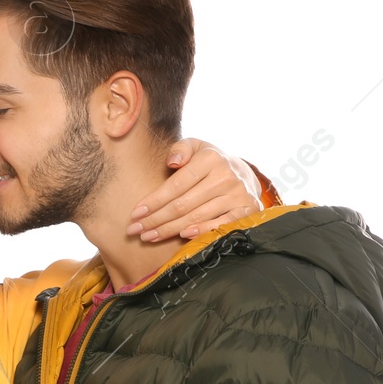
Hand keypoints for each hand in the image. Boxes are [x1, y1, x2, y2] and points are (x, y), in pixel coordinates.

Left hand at [129, 138, 263, 241]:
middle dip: (155, 219)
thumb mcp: (196, 147)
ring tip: (149, 236)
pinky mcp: (247, 209)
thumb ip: (181, 149)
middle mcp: (226, 177)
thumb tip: (172, 162)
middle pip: (183, 205)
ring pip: (196, 218)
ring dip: (169, 230)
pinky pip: (221, 225)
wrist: (243, 173)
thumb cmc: (209, 161)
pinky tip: (182, 236)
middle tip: (135, 230)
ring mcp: (237, 194)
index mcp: (210, 159)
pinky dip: (201, 232)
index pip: (176, 185)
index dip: (154, 201)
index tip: (135, 213)